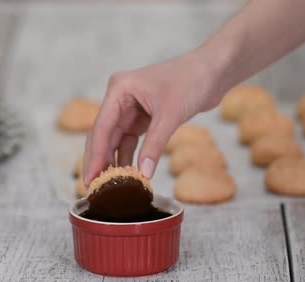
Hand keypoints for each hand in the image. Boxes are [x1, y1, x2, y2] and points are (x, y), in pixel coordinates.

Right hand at [83, 49, 225, 184]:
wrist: (213, 71)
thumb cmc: (192, 81)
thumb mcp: (171, 115)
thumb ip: (154, 146)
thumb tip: (143, 174)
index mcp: (120, 89)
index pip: (101, 127)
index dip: (95, 155)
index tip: (91, 178)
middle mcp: (120, 97)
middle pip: (103, 134)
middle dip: (99, 160)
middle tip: (94, 187)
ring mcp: (130, 107)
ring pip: (115, 140)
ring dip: (113, 161)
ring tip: (108, 186)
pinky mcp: (142, 117)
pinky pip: (129, 141)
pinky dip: (128, 156)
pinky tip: (127, 174)